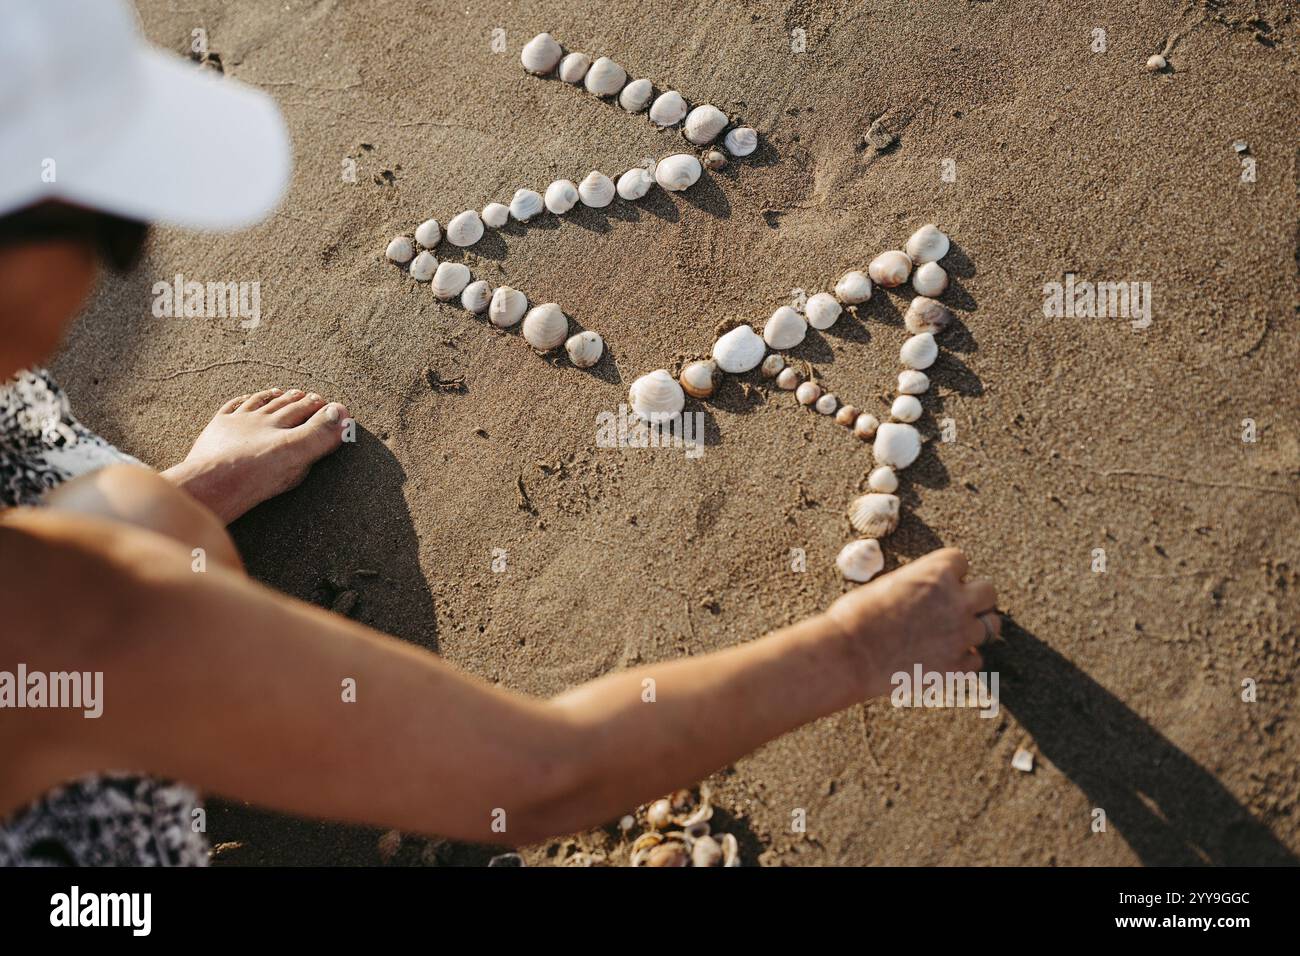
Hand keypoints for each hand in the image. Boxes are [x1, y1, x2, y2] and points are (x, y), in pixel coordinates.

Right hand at [823, 547, 999, 699]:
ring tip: (949, 635)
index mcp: (937, 572)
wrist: (848, 655)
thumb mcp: (889, 584)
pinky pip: (976, 661)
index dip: (949, 573)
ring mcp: (960, 635)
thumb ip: (920, 586)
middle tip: (955, 608)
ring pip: (990, 627)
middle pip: (988, 592)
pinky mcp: (957, 666)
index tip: (937, 584)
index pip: (961, 561)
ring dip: (972, 629)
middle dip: (974, 598)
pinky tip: (942, 659)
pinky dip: (963, 660)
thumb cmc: (856, 616)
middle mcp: (956, 601)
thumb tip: (932, 594)